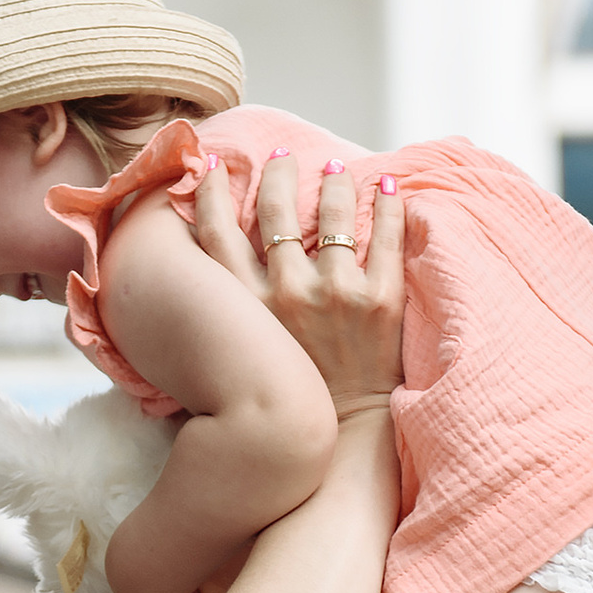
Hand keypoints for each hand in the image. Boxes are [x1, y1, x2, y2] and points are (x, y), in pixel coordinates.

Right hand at [189, 153, 404, 418]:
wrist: (343, 435)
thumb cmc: (289, 393)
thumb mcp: (241, 353)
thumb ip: (227, 311)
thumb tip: (204, 275)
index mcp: (247, 305)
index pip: (217, 232)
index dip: (210, 192)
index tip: (212, 166)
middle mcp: (288, 292)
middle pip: (276, 211)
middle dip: (278, 175)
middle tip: (281, 157)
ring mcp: (338, 294)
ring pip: (332, 217)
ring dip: (333, 184)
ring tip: (335, 168)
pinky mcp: (381, 302)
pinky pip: (386, 239)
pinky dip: (387, 207)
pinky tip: (387, 187)